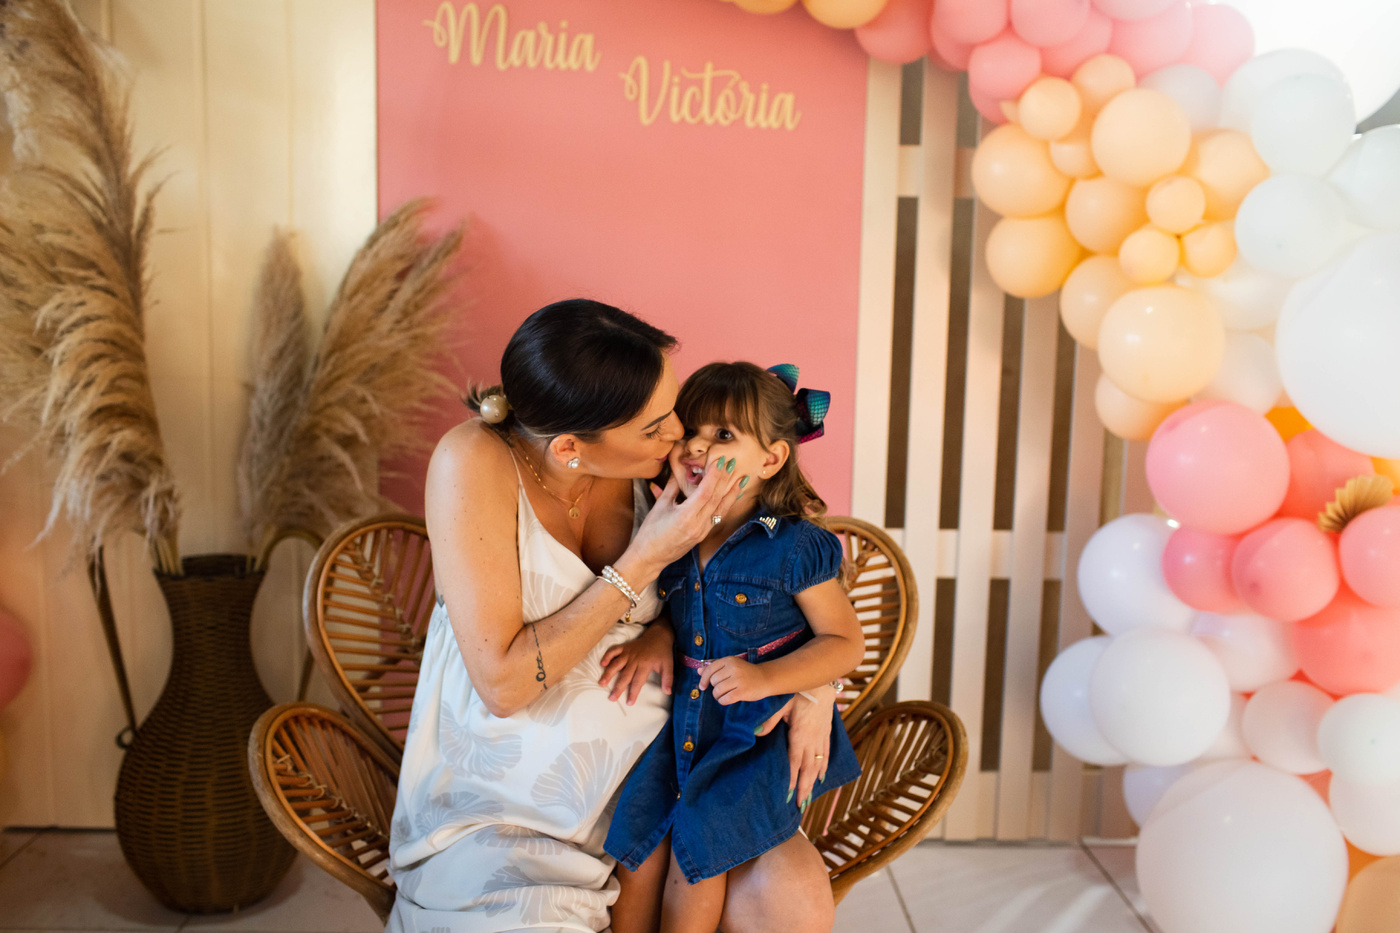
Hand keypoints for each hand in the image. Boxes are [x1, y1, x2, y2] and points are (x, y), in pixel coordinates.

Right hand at [599, 623, 673, 703]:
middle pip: (625, 675)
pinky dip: (607, 656)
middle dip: (618, 688)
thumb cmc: (662, 652)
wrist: (658, 635)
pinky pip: (613, 651)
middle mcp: (635, 659)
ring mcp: (628, 652)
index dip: (634, 692)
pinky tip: (602, 664)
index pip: (638, 681)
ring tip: (601, 683)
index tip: (629, 703)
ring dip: (608, 673)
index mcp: (645, 664)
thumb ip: (668, 679)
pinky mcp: (624, 647)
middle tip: (612, 698)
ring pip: (616, 664)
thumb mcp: (668, 665)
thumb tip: (668, 692)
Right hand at [624, 459, 745, 576]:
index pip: (705, 492)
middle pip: (716, 499)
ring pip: (721, 509)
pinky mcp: (703, 535)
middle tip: (732, 462)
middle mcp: (698, 525)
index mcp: (686, 517)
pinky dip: (726, 504)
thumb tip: (678, 470)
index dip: (714, 475)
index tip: (720, 461)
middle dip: (725, 479)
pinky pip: (718, 517)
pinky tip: (732, 496)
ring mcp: (702, 531)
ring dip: (732, 493)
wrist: (649, 558)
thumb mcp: (660, 507)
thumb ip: (671, 487)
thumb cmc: (650, 532)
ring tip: (742, 479)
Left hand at [697, 656, 769, 704]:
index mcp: (729, 660)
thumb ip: (715, 668)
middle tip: (722, 689)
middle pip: (713, 682)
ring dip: (718, 696)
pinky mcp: (742, 691)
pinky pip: (725, 699)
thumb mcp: (731, 666)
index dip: (703, 679)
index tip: (702, 687)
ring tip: (724, 695)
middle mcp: (733, 668)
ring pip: (717, 691)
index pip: (710, 669)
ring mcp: (738, 680)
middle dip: (714, 688)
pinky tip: (727, 699)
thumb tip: (699, 671)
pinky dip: (723, 701)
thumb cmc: (746, 672)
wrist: (766, 678)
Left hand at [755, 684, 834, 811]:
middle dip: (804, 788)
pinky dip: (824, 767)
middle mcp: (812, 739)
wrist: (821, 681)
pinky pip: (826, 754)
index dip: (791, 779)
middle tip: (799, 806)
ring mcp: (821, 737)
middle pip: (808, 769)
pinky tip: (822, 777)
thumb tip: (756, 733)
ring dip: (813, 782)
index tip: (787, 794)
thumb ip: (769, 719)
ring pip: (818, 764)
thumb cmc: (798, 690)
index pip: (795, 762)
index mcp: (800, 735)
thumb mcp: (781, 702)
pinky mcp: (826, 732)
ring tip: (809, 798)